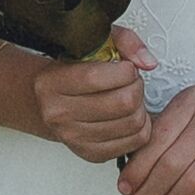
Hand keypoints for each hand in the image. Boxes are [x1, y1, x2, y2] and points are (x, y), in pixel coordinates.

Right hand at [30, 28, 150, 163]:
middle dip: (136, 87)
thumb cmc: (72, 72)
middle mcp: (57, 113)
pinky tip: (129, 115)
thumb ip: (123, 41)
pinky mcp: (91, 154)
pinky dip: (141, 126)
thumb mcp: (91, 44)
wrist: (48, 102)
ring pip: (132, 123)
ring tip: (129, 97)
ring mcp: (73, 137)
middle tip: (131, 82)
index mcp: (51, 83)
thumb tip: (146, 61)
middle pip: (121, 102)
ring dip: (140, 107)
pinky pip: (135, 142)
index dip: (125, 70)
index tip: (126, 67)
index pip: (96, 77)